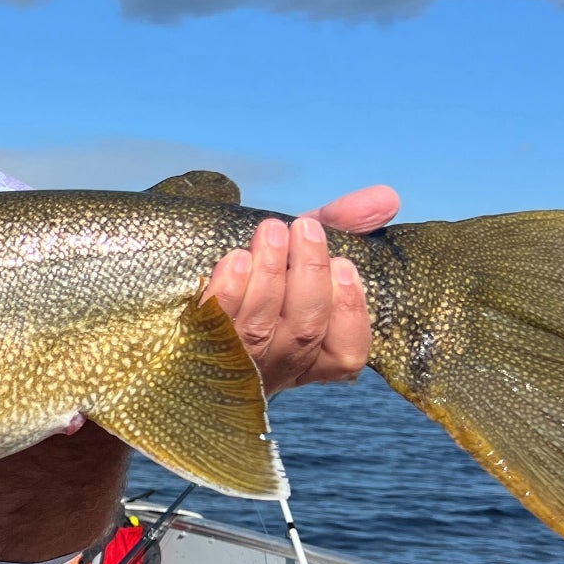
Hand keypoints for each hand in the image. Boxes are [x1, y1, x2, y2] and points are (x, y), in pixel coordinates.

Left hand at [205, 185, 398, 394]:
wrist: (176, 299)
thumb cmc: (256, 276)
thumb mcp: (298, 250)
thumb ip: (342, 224)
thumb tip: (387, 197)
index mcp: (312, 354)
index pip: (346, 354)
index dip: (350, 312)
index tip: (343, 264)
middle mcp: (278, 366)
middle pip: (304, 332)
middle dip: (309, 275)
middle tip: (305, 228)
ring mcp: (236, 363)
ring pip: (261, 328)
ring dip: (270, 274)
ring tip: (272, 231)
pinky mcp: (197, 348)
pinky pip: (216, 326)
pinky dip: (229, 291)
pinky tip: (236, 259)